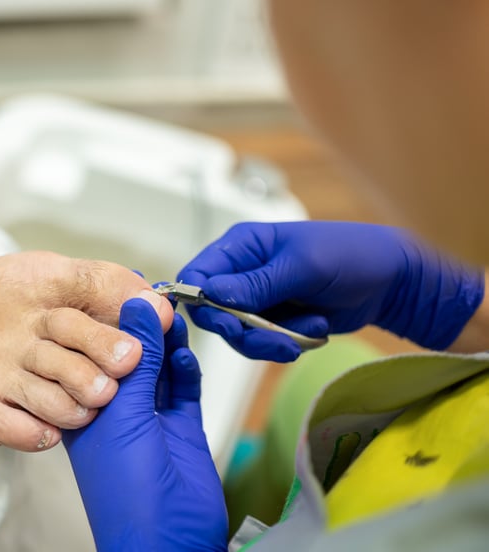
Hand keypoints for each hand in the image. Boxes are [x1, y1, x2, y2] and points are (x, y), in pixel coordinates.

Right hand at [0, 155, 175, 451]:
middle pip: (103, 348)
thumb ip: (67, 292)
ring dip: (89, 403)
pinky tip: (41, 425)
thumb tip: (129, 305)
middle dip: (122, 363)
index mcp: (33, 280)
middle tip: (123, 372)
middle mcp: (22, 323)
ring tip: (84, 403)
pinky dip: (48, 432)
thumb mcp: (8, 276)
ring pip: (76, 397)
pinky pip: (32, 432)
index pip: (108, 286)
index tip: (158, 325)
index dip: (140, 307)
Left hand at [63, 298, 226, 551]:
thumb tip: (139, 307)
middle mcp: (114, 409)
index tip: (122, 287)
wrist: (169, 538)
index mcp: (83, 406)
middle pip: (127, 356)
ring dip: (164, 343)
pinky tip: (184, 352)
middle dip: (140, 327)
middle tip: (156, 294)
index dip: (106, 320)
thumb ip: (136, 361)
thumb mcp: (124, 414)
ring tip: (173, 315)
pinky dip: (185, 369)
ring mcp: (149, 418)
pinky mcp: (180, 427)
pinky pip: (181, 389)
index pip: (91, 352)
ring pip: (157, 368)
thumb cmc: (128, 488)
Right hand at [178, 221, 483, 360]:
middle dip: (244, 332)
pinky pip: (265, 343)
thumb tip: (210, 294)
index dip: (200, 302)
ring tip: (310, 331)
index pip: (196, 275)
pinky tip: (317, 328)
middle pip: (214, 314)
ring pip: (240, 335)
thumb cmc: (350, 256)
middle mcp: (242, 272)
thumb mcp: (303, 267)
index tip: (226, 324)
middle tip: (275, 341)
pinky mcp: (276, 321)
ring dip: (273, 341)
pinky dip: (290, 343)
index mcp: (241, 247)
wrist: (394, 281)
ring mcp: (259, 299)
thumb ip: (256, 284)